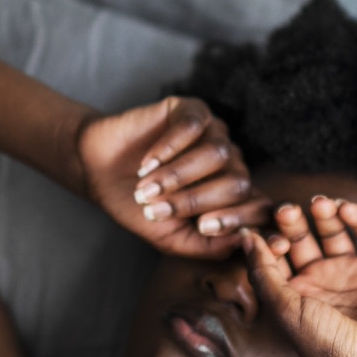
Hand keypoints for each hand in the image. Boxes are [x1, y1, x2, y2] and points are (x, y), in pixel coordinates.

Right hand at [77, 96, 272, 258]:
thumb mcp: (171, 238)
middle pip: (237, 182)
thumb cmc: (138, 206)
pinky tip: (146, 163)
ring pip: (217, 154)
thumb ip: (208, 246)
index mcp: (232, 197)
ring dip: (178, 175)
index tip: (205, 227)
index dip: (239, 219)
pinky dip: (170, 147)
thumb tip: (244, 240)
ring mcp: (214, 134)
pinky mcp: (192, 110)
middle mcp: (230, 163)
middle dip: (195, 200)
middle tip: (156, 210)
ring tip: (145, 189)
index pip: (258, 207)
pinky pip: (194, 126)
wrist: (98, 171)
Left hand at [240, 196, 356, 356]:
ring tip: (318, 204)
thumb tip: (246, 237)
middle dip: (291, 223)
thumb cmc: (330, 346)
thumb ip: (263, 273)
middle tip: (286, 209)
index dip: (269, 242)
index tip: (268, 236)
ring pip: (333, 232)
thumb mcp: (285, 311)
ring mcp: (351, 274)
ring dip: (324, 214)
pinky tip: (345, 209)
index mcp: (293, 297)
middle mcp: (321, 283)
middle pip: (301, 240)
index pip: (274, 258)